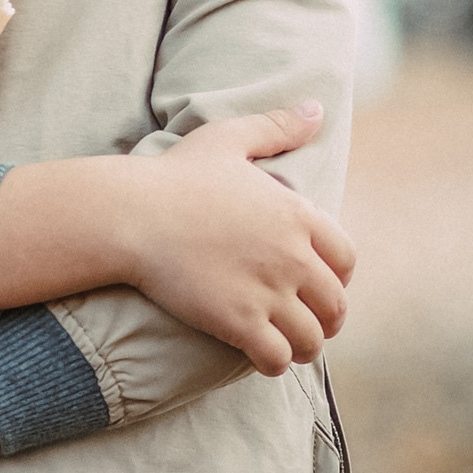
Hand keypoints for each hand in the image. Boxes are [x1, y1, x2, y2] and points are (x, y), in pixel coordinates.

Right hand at [112, 103, 353, 373]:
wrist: (128, 214)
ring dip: (303, 347)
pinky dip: (274, 364)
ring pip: (311, 338)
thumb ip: (276, 126)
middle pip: (334, 304)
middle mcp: (293, 256)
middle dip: (326, 319)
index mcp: (297, 214)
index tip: (320, 286)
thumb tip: (317, 109)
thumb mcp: (227, 139)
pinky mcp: (238, 322)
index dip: (337, 277)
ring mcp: (268, 291)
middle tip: (309, 326)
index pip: (345, 259)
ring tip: (287, 349)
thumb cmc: (172, 176)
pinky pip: (276, 358)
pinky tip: (262, 360)